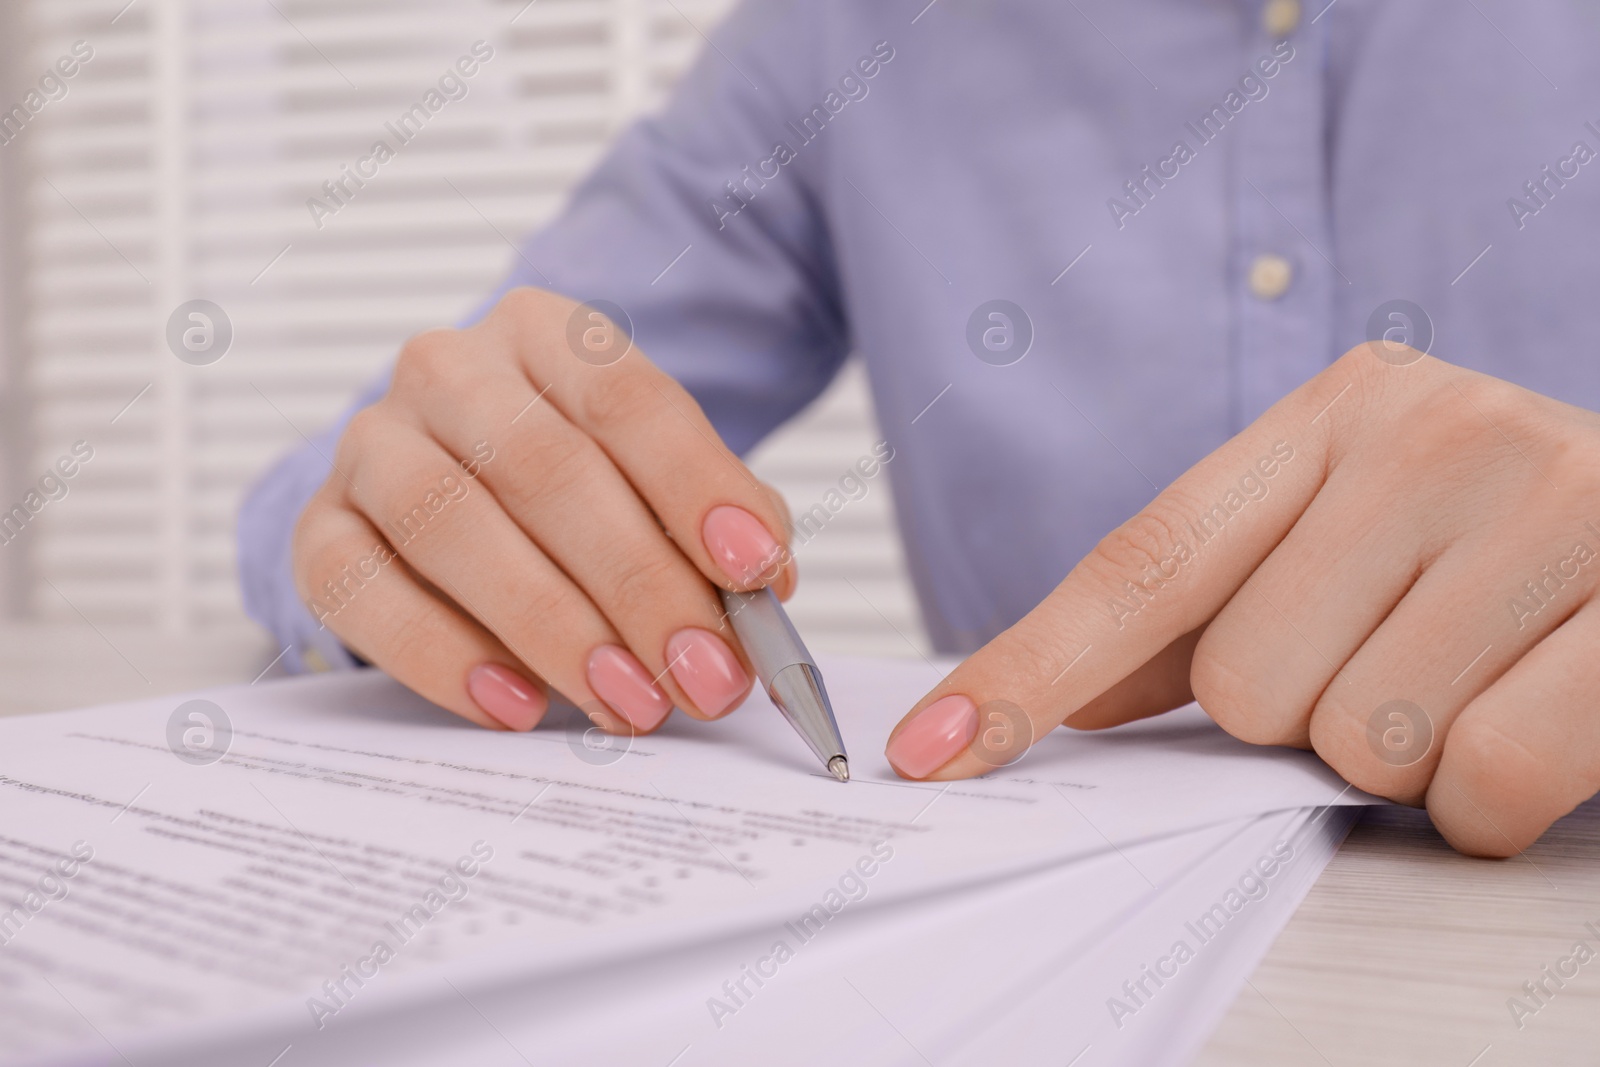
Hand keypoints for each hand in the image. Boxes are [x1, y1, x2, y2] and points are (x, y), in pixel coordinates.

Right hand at [292, 287, 795, 734]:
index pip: (626, 399)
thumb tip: (764, 587)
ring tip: (627, 700)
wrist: (451, 490)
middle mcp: (449, 372)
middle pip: (544, 469)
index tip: (753, 571)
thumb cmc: (578, 489)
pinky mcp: (319, 528)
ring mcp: (372, 445)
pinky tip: (516, 704)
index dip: (695, 486)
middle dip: (637, 584)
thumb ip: (719, 518)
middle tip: (701, 675)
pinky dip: (442, 655)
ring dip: (550, 626)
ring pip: (448, 523)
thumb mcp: (659, 480)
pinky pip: (361, 590)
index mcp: (546, 336)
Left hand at [885, 345, 1599, 855]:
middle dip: (1309, 717)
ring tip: (1471, 679)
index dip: (1029, 671)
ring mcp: (1552, 507)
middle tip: (1396, 662)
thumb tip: (1059, 700)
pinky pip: (1486, 780)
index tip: (936, 752)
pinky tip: (1532, 716)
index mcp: (1338, 413)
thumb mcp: (1349, 533)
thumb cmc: (1501, 544)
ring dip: (1404, 753)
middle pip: (1248, 684)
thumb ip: (1206, 606)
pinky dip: (1492, 798)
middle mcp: (1437, 435)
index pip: (1140, 564)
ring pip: (1360, 739)